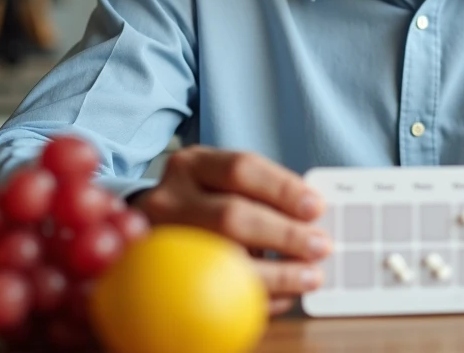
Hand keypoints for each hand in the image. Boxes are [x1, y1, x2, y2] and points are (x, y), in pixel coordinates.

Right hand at [132, 146, 329, 315]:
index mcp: (192, 165)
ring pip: (222, 260)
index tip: (316, 208)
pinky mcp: (160, 277)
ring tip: (310, 276)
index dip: (284, 189)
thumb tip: (313, 218)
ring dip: (277, 273)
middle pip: (232, 216)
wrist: (143, 228)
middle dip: (285, 235)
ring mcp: (160, 239)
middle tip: (320, 246)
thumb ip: (261, 193)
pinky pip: (214, 292)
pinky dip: (255, 297)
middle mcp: (169, 198)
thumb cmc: (201, 203)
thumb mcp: (221, 181)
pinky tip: (281, 296)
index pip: (241, 169)